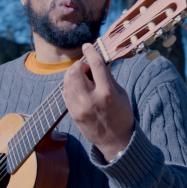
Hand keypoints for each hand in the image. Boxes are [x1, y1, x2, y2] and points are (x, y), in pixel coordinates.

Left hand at [63, 43, 133, 160]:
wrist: (115, 141)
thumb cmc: (121, 115)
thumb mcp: (120, 93)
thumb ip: (108, 76)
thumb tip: (99, 59)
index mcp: (107, 92)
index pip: (95, 65)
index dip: (90, 51)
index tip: (87, 45)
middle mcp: (91, 99)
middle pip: (75, 71)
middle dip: (79, 65)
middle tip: (86, 68)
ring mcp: (79, 108)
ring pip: (67, 81)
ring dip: (73, 74)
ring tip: (83, 78)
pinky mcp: (72, 113)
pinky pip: (65, 92)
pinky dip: (70, 85)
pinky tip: (79, 88)